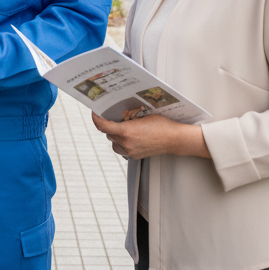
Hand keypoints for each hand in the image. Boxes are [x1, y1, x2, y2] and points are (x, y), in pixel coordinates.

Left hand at [91, 111, 209, 159]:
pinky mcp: (134, 156)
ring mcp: (129, 151)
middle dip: (110, 125)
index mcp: (126, 131)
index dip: (96, 118)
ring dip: (115, 135)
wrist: (173, 139)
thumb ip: (127, 117)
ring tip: (126, 128)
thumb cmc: (161, 125)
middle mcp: (126, 143)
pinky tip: (130, 137)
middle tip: (118, 118)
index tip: (94, 112)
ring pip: (113, 142)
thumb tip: (117, 115)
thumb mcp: (142, 115)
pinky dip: (121, 142)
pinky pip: (121, 148)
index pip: (102, 126)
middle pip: (108, 133)